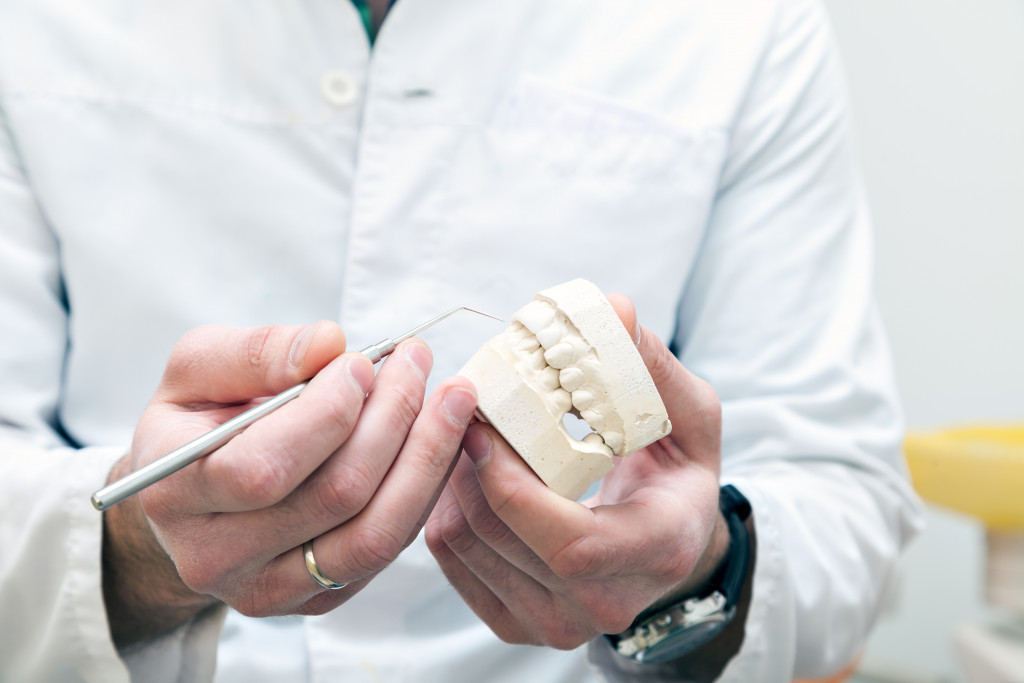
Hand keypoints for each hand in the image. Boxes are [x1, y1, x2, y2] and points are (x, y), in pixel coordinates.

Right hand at [103, 322, 476, 645]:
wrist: (191, 496)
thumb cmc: (198, 420)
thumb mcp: (198, 368)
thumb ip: (257, 351)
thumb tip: (330, 344)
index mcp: (175, 493)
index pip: (263, 468)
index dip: (327, 412)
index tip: (361, 361)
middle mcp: (216, 558)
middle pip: (335, 497)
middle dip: (392, 418)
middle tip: (418, 360)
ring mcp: (271, 589)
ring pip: (375, 533)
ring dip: (426, 457)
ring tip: (451, 398)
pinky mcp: (319, 598)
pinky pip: (389, 548)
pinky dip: (425, 488)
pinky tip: (439, 439)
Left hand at [424, 294, 729, 649]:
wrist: (669, 543)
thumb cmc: (678, 473)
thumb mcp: (688, 415)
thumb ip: (652, 365)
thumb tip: (614, 308)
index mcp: (657, 550)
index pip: (569, 543)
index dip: (513, 488)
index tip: (484, 429)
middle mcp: (605, 604)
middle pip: (505, 539)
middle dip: (470, 468)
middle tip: (465, 413)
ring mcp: (557, 623)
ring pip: (469, 550)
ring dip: (452, 483)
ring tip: (465, 436)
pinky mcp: (517, 623)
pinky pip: (453, 565)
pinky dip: (444, 511)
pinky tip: (464, 475)